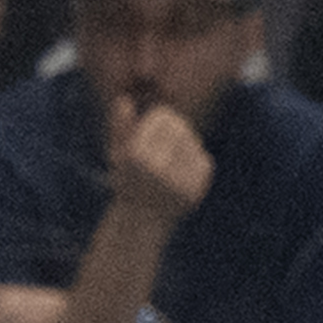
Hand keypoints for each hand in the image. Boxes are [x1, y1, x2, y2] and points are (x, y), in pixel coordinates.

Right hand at [106, 97, 214, 220]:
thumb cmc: (128, 181)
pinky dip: (196, 166)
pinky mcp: (194, 191)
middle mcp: (155, 168)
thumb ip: (119, 127)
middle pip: (180, 127)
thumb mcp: (118, 153)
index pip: (163, 116)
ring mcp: (176, 182)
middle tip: (163, 151)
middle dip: (174, 134)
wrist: (141, 221)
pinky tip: (181, 179)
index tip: (151, 137)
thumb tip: (123, 101)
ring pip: (194, 143)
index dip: (158, 121)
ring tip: (170, 166)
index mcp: (135, 155)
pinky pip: (205, 162)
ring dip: (186, 149)